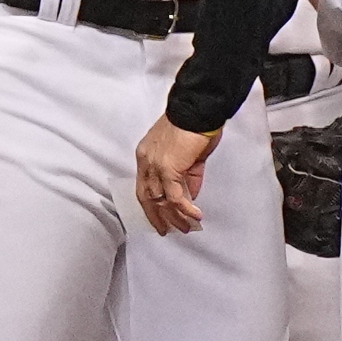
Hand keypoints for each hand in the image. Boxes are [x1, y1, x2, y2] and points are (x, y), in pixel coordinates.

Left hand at [134, 117, 220, 234]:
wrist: (198, 110)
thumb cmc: (194, 125)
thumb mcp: (187, 155)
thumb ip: (187, 177)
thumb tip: (189, 197)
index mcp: (146, 155)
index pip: (143, 187)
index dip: (150, 205)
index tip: (159, 218)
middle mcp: (146, 162)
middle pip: (147, 197)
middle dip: (157, 217)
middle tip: (167, 231)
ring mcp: (155, 166)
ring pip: (161, 200)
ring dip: (174, 217)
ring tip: (186, 228)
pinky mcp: (169, 169)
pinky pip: (176, 196)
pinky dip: (185, 209)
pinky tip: (194, 216)